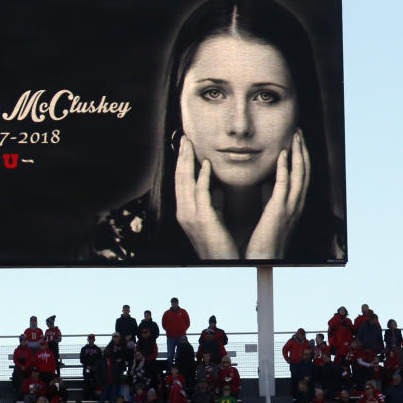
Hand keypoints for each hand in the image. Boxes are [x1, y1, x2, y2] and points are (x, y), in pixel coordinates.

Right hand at [175, 135, 238, 258]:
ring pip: (186, 182)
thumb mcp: (213, 220)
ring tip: (190, 144)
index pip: (181, 181)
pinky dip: (201, 177)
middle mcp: (184, 212)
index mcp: (186, 211)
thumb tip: (216, 190)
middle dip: (182, 157)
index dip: (183, 162)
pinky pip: (201, 193)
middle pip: (180, 178)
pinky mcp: (203, 219)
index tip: (186, 146)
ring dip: (188, 161)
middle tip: (185, 138)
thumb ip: (213, 204)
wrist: (222, 264)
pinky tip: (205, 164)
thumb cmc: (220, 244)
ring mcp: (191, 216)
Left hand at [246, 129, 309, 258]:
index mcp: (295, 203)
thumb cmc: (265, 236)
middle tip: (298, 131)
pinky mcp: (279, 210)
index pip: (302, 174)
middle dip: (302, 149)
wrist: (264, 257)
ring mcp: (290, 206)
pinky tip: (283, 153)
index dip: (301, 155)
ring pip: (299, 174)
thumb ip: (270, 197)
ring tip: (295, 136)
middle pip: (304, 170)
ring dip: (297, 153)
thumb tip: (266, 184)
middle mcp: (297, 203)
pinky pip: (283, 184)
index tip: (297, 139)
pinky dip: (284, 167)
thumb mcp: (270, 212)